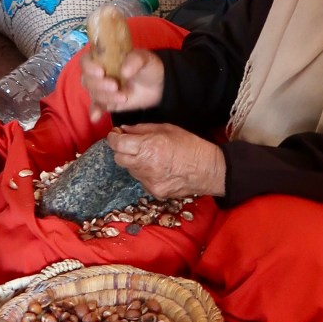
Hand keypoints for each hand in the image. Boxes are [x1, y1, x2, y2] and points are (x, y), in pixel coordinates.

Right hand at [81, 48, 163, 121]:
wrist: (158, 86)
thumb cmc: (148, 67)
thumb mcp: (145, 59)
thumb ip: (135, 61)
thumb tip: (123, 72)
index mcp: (104, 58)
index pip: (86, 61)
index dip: (89, 66)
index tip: (101, 72)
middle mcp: (98, 73)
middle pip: (87, 79)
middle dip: (99, 84)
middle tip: (116, 86)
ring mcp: (102, 89)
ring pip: (93, 93)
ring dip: (106, 97)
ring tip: (124, 97)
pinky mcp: (106, 102)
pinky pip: (96, 107)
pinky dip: (94, 112)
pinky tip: (96, 117)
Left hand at [107, 123, 225, 198]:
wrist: (209, 170)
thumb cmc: (191, 146)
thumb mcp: (167, 129)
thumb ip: (142, 129)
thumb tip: (125, 130)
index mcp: (149, 147)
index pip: (117, 144)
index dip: (113, 138)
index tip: (115, 134)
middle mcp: (146, 166)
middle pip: (119, 158)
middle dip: (121, 150)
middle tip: (131, 144)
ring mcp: (149, 181)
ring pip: (130, 170)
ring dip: (134, 162)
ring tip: (151, 157)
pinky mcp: (154, 192)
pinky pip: (141, 180)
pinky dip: (145, 173)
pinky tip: (159, 169)